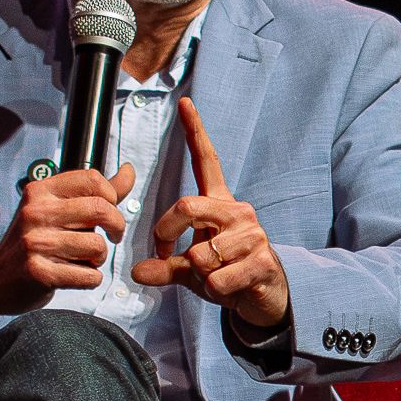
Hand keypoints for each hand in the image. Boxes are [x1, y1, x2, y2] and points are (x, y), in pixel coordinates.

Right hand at [0, 163, 135, 326]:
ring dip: (100, 258)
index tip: (110, 209)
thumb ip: (95, 192)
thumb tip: (128, 171)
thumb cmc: (31, 241)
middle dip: (116, 227)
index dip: (111, 197)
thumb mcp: (56, 208)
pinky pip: (88, 275)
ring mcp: (36, 242)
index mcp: (41, 191)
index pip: (92, 180)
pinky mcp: (39, 272)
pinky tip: (76, 275)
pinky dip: (90, 279)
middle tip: (112, 237)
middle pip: (100, 209)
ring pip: (97, 246)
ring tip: (86, 259)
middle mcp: (36, 212)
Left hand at [132, 98, 290, 332]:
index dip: (196, 132)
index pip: (207, 161)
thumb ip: (164, 265)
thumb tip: (136, 272)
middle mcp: (238, 211)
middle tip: (162, 253)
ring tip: (214, 278)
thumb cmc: (225, 274)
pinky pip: (218, 278)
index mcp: (219, 204)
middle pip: (187, 206)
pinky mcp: (263, 260)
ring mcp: (253, 235)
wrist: (265, 297)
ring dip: (197, 274)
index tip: (184, 103)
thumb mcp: (190, 269)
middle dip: (166, 233)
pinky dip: (214, 290)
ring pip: (200, 253)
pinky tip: (229, 289)